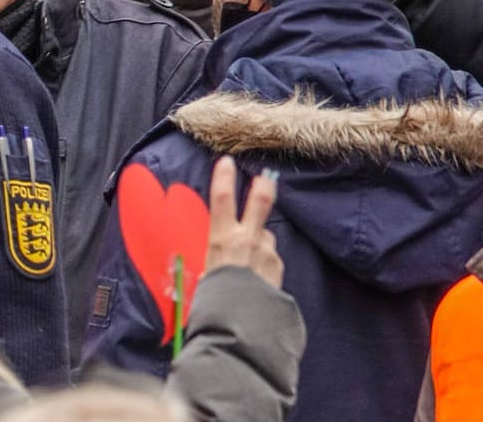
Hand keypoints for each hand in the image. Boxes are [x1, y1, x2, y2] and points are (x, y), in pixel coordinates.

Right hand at [204, 156, 281, 287]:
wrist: (243, 320)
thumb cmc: (216, 298)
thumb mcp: (205, 276)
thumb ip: (215, 263)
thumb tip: (217, 264)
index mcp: (222, 239)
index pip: (221, 199)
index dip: (223, 178)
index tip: (226, 162)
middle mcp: (246, 240)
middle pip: (258, 204)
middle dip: (262, 188)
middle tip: (266, 177)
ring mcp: (265, 252)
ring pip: (264, 237)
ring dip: (260, 244)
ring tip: (249, 264)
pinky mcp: (278, 267)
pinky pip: (271, 259)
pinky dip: (265, 263)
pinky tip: (258, 279)